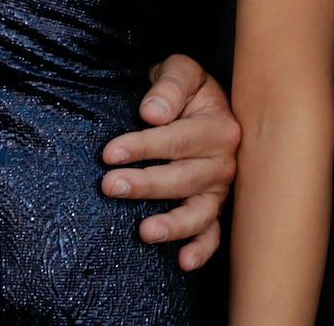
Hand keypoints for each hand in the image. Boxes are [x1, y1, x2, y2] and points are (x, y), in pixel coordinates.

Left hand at [98, 53, 240, 270]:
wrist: (206, 102)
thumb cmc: (188, 88)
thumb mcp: (181, 70)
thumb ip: (169, 86)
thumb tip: (152, 114)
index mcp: (219, 127)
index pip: (176, 140)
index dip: (142, 147)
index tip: (109, 154)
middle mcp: (224, 162)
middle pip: (183, 178)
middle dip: (145, 184)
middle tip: (110, 186)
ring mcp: (221, 188)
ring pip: (200, 212)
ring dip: (173, 224)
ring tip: (144, 232)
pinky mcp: (216, 207)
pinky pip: (213, 233)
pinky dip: (202, 250)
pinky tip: (184, 262)